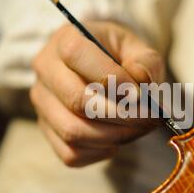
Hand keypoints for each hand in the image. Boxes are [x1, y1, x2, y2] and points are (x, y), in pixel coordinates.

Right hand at [30, 21, 164, 166]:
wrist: (100, 65)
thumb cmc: (118, 54)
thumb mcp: (136, 47)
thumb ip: (145, 63)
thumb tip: (141, 88)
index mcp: (65, 39)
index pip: (78, 56)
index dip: (114, 79)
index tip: (141, 95)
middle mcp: (46, 70)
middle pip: (77, 101)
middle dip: (121, 115)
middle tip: (150, 118)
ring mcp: (43, 103)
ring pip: (73, 131)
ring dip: (114, 136)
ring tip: (140, 128)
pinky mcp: (47, 130)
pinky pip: (70, 153)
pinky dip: (100, 152)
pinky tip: (117, 139)